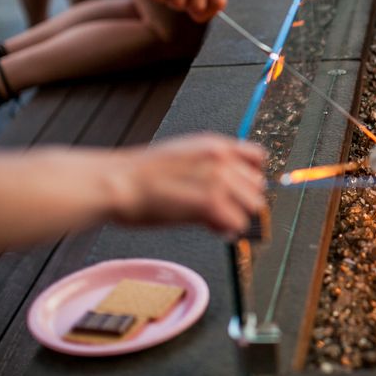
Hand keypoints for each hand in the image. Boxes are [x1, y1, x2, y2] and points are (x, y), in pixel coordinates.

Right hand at [113, 134, 266, 237]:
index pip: (258, 158)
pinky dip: (227, 230)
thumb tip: (231, 189)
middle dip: (242, 201)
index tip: (240, 190)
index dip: (250, 177)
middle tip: (220, 210)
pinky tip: (211, 227)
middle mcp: (221, 158)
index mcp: (215, 144)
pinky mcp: (211, 202)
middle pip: (258, 186)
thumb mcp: (184, 158)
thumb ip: (212, 169)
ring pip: (252, 206)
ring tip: (213, 219)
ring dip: (236, 216)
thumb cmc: (140, 174)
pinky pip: (238, 223)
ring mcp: (218, 179)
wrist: (117, 182)